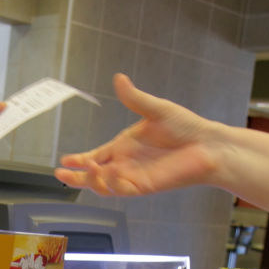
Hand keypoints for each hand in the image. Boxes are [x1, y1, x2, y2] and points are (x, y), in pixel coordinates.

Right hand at [54, 73, 220, 195]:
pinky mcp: (144, 186)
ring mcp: (133, 177)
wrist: (208, 145)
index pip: (95, 156)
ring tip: (86, 169)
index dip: (79, 160)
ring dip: (91, 180)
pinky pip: (120, 190)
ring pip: (103, 186)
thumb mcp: (156, 109)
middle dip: (76, 176)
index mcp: (123, 147)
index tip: (64, 159)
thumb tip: (119, 78)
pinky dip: (110, 183)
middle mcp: (125, 164)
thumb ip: (134, 98)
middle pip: (93, 175)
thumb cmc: (186, 128)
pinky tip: (107, 172)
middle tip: (61, 173)